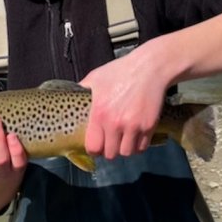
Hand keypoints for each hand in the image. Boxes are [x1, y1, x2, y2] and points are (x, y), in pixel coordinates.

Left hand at [80, 44, 169, 159]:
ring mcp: (133, 126)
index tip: (97, 145)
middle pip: (110, 154)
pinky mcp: (149, 126)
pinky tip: (136, 136)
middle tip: (112, 142)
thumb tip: (72, 94)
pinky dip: (139, 145)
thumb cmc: (121, 71)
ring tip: (124, 139)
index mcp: (99, 113)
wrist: (149, 67)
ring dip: (125, 148)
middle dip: (110, 150)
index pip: (93, 147)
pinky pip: (142, 147)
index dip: (95, 149)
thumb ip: (82, 89)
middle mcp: (115, 123)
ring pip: (127, 153)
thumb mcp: (96, 77)